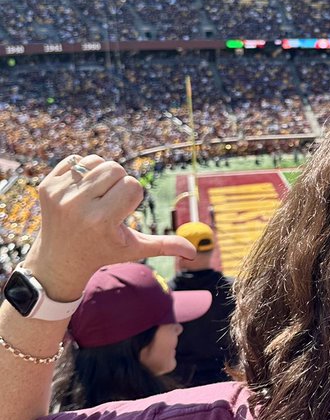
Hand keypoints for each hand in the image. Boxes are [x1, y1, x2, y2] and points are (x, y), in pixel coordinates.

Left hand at [24, 155, 196, 300]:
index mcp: (102, 221)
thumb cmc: (103, 251)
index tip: (119, 215)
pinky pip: (74, 159)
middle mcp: (78, 207)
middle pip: (115, 169)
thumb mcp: (134, 249)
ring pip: (96, 161)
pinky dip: (82, 170)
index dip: (131, 199)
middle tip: (109, 203)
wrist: (59, 260)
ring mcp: (59, 195)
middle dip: (118, 183)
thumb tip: (193, 252)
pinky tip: (80, 191)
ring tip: (96, 195)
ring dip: (102, 174)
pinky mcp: (46, 186)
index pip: (132, 186)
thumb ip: (164, 246)